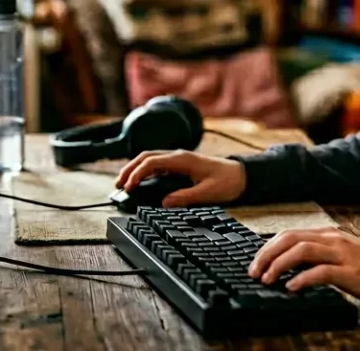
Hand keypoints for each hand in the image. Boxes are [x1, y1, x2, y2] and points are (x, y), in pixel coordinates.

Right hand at [113, 150, 245, 207]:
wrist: (242, 175)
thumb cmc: (228, 182)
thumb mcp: (208, 193)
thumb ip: (185, 197)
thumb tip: (164, 203)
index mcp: (182, 160)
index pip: (152, 162)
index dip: (137, 174)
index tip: (129, 187)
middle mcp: (178, 156)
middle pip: (146, 157)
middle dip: (129, 169)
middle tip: (117, 185)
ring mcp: (178, 160)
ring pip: (150, 160)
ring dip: (135, 169)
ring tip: (123, 184)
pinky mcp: (180, 166)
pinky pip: (158, 165)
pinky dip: (145, 172)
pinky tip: (140, 183)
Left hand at [248, 227, 359, 307]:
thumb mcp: (338, 256)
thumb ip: (316, 257)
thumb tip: (288, 268)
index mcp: (328, 235)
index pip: (290, 234)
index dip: (268, 247)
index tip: (256, 263)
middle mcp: (332, 240)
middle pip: (291, 239)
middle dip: (268, 254)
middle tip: (254, 272)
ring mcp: (341, 254)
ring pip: (302, 251)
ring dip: (280, 265)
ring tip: (267, 279)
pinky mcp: (349, 272)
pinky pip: (321, 272)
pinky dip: (302, 278)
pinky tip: (291, 287)